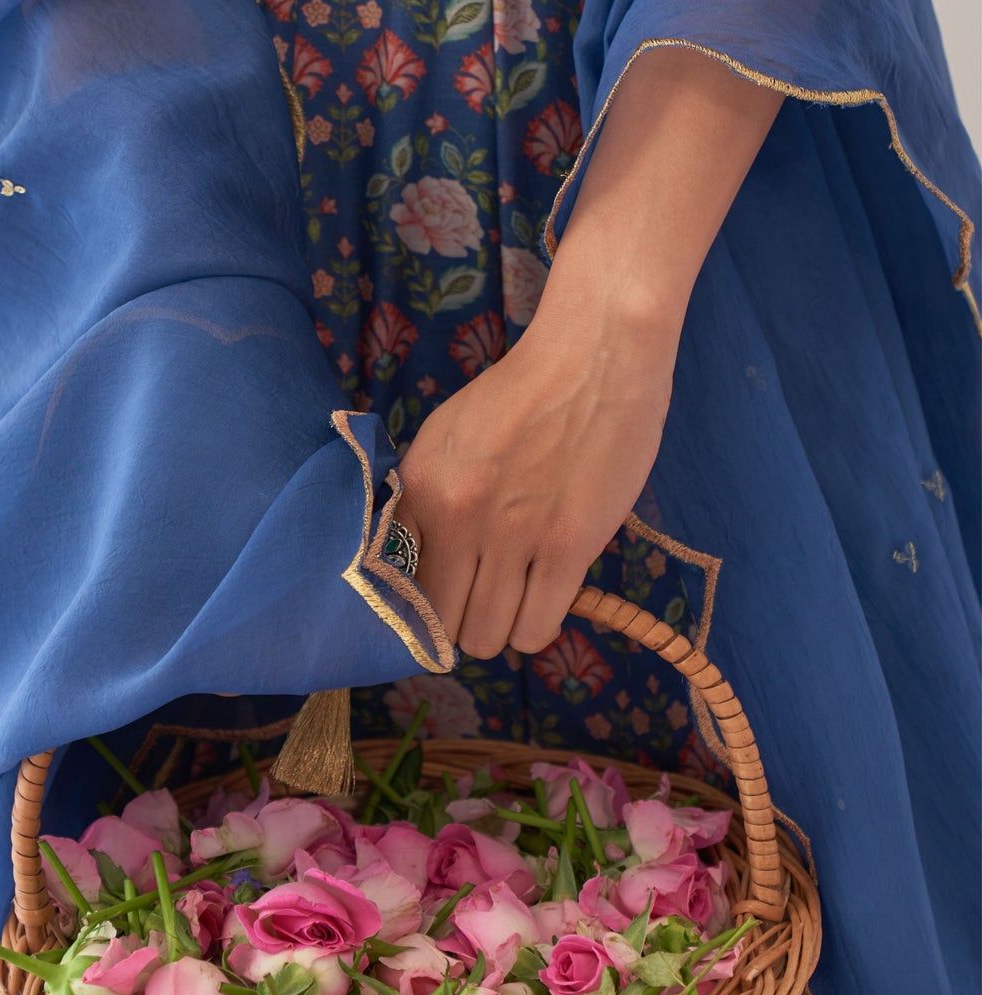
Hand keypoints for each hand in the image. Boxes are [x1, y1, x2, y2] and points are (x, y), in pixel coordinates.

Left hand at [397, 295, 675, 658]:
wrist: (593, 358)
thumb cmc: (521, 391)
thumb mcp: (445, 437)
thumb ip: (425, 498)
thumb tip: (414, 558)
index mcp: (420, 490)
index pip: (401, 588)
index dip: (424, 603)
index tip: (446, 598)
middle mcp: (457, 520)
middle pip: (443, 624)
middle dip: (462, 623)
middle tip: (486, 600)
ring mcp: (513, 537)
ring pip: (488, 637)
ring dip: (501, 628)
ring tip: (518, 599)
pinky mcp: (568, 548)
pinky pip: (537, 628)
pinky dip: (537, 627)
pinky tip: (545, 599)